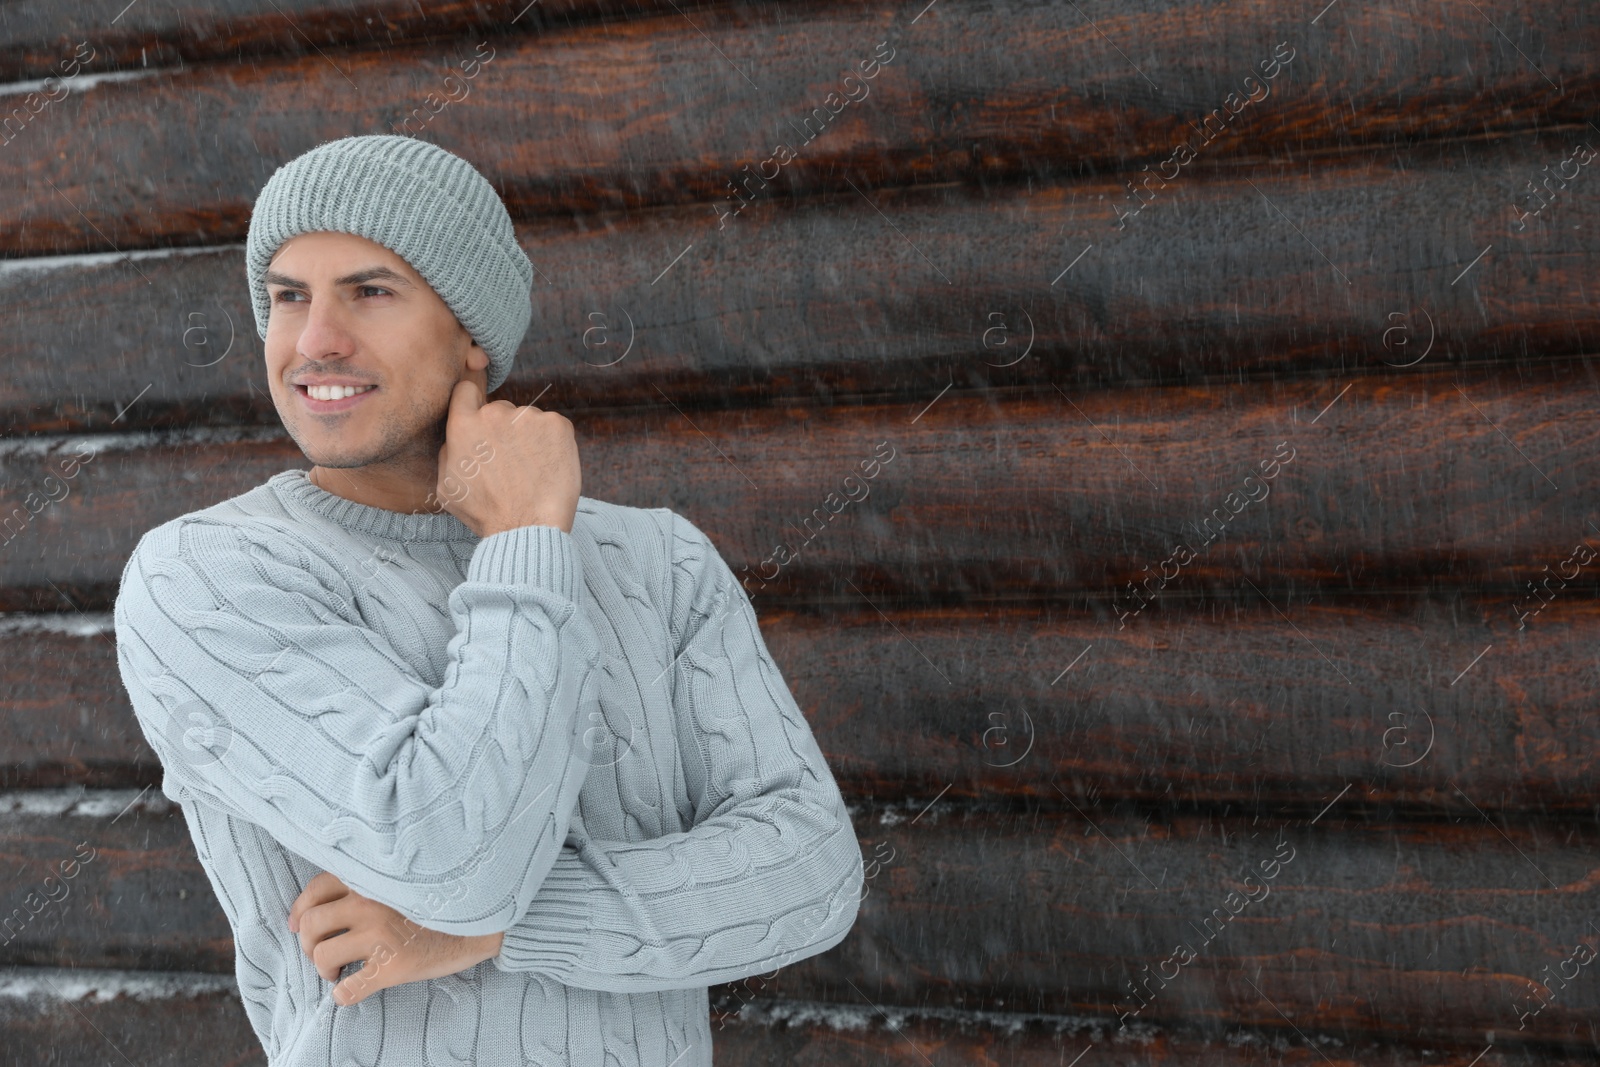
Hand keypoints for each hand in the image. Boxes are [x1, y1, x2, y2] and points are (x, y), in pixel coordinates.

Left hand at [287, 871, 504, 1006]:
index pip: (315, 890)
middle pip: (311, 925)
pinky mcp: (393, 966)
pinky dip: (344, 994)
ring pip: (322, 956)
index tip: (299, 926)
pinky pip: (347, 990)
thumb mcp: (401, 879)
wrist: (484, 921)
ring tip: (338, 971)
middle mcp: (370, 902)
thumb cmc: (441, 900)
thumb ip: (367, 882)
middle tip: (325, 953)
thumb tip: (316, 908)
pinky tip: (354, 990)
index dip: (300, 911)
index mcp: (371, 877)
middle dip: (310, 944)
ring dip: (324, 969)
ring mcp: (380, 934)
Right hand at [436, 365, 580, 537]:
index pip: (465, 391)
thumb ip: (449, 452)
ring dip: (529, 438)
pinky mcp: (558, 424)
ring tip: (531, 472)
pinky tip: (548, 468)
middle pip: (500, 409)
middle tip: (511, 464)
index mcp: (464, 425)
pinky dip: (552, 444)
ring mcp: (529, 416)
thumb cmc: (487, 513)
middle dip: (504, 430)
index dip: (472, 403)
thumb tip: (456, 437)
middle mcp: (495, 413)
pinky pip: (553, 427)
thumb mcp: (448, 487)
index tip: (480, 418)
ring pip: (528, 420)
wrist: (529, 527)